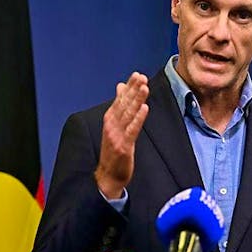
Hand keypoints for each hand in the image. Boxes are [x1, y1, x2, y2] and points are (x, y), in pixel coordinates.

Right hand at [95, 72, 149, 199]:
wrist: (107, 176)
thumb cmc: (113, 150)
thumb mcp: (115, 125)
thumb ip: (119, 106)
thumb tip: (121, 87)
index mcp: (110, 119)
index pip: (120, 99)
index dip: (129, 87)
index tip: (137, 74)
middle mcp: (111, 125)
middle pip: (124, 104)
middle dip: (133, 89)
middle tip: (142, 77)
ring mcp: (116, 135)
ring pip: (128, 114)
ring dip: (136, 100)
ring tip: (144, 87)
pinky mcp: (123, 146)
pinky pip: (132, 130)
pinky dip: (138, 118)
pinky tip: (144, 108)